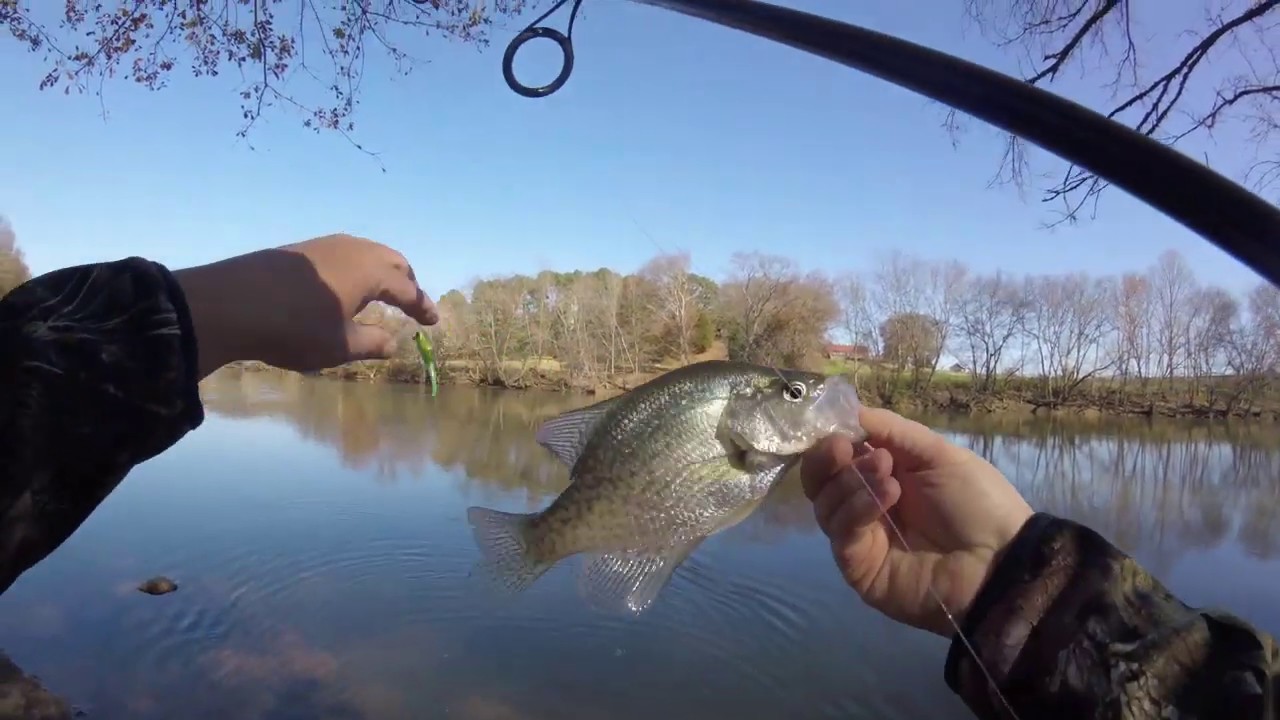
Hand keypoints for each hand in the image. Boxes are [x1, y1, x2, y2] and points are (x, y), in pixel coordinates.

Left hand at [173, 234, 438, 377]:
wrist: (230, 303)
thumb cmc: (294, 329)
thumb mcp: (339, 345)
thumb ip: (371, 343)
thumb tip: (393, 343)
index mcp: (370, 272)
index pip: (407, 289)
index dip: (422, 306)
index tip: (434, 321)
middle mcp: (352, 250)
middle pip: (392, 261)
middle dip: (406, 281)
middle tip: (410, 302)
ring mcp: (323, 245)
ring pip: (365, 252)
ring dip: (379, 271)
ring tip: (378, 294)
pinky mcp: (299, 250)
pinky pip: (342, 254)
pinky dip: (355, 269)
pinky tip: (343, 287)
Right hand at [801, 408, 1032, 637]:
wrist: (1000, 561)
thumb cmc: (977, 503)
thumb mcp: (938, 454)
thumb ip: (891, 430)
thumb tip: (849, 410)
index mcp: (882, 476)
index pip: (837, 455)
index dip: (832, 438)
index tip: (838, 426)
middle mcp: (863, 504)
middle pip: (819, 481)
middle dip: (827, 458)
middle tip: (844, 447)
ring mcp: (859, 537)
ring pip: (826, 503)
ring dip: (852, 481)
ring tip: (888, 476)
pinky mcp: (858, 567)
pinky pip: (841, 532)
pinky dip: (858, 507)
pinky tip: (888, 495)